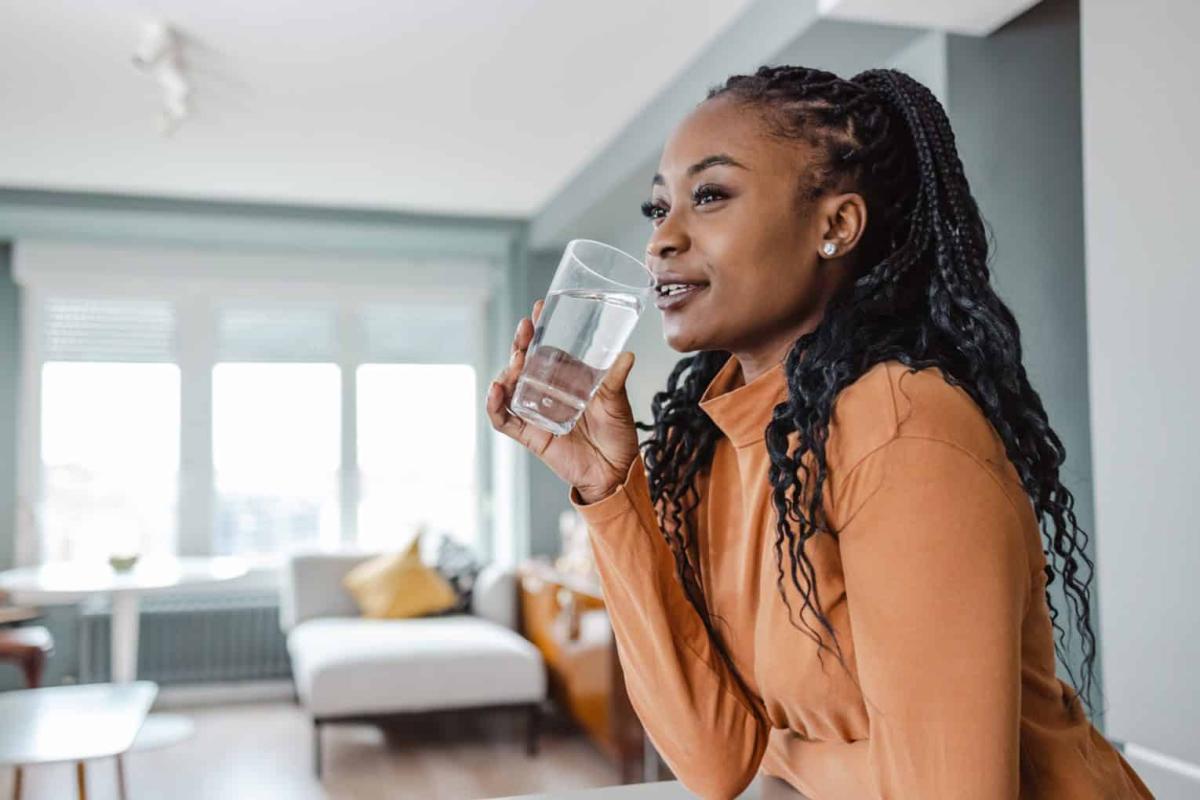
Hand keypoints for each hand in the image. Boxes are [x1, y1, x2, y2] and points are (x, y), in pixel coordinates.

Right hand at [486, 298, 639, 503]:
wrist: (615, 472)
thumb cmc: (618, 434)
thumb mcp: (617, 402)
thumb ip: (616, 380)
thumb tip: (627, 355)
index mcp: (566, 378)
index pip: (546, 348)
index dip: (540, 329)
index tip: (540, 307)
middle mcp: (546, 392)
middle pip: (523, 363)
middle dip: (520, 344)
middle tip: (525, 329)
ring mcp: (535, 412)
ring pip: (510, 387)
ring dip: (507, 370)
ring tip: (517, 360)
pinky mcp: (529, 434)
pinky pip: (504, 419)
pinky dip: (495, 405)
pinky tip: (496, 390)